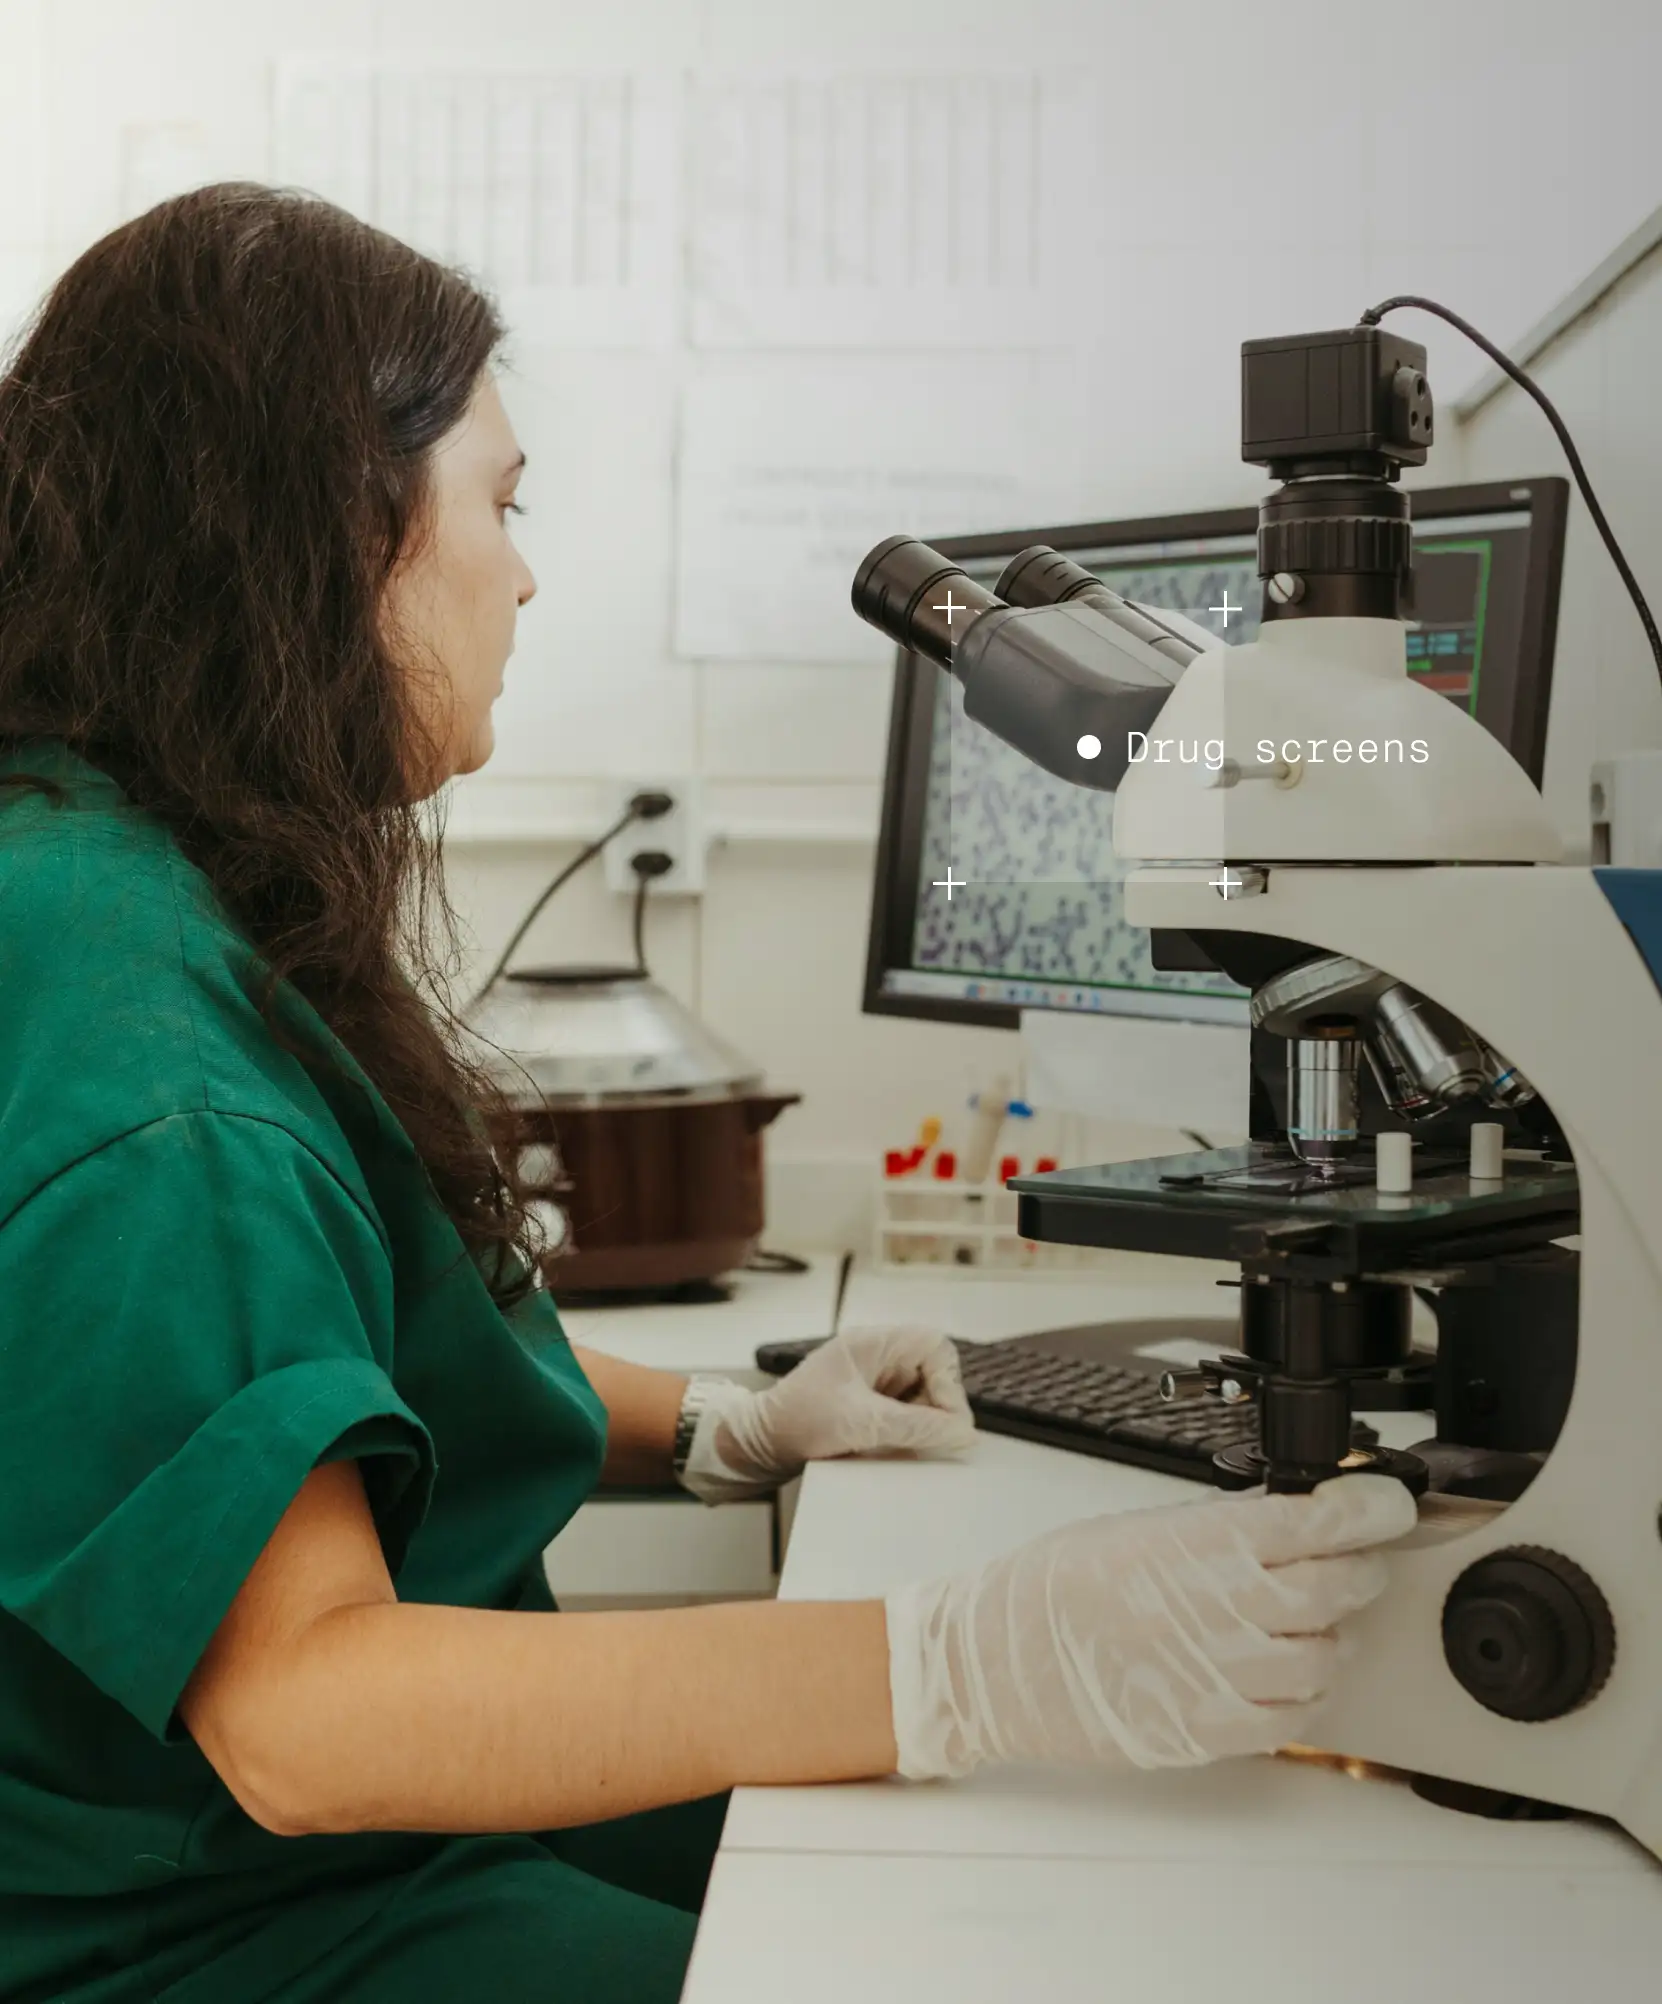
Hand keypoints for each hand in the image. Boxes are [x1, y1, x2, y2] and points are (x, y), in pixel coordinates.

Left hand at [677, 1326, 976, 1503]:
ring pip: (921, 1398)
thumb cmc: (796, 1422)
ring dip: (921, 1424)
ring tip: (903, 1447)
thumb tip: (964, 1435)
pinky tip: (892, 1451)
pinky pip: (903, 1417)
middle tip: (931, 1439)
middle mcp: (875, 1358)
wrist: (753, 1446)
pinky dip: (906, 1435)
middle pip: (932, 1374)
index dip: (948, 1383)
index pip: (934, 1347)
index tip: (947, 1422)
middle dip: (937, 1407)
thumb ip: (917, 1427)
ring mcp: (871, 1383)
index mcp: (872, 1344)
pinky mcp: (866, 1408)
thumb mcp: (862, 1424)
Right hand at [883, 1475, 1417, 1777]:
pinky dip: (1303, 1692)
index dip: (1373, 1512)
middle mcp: (1224, 1609)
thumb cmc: (1061, 1583)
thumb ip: (1226, 1529)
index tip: (1391, 1506)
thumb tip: (1296, 1519)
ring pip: (1327, 1656)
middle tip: (1353, 1558)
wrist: (1004, 1657)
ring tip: (1304, 1618)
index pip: (1322, 1521)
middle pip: (1339, 1588)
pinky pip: (1294, 1718)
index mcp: (1205, 1544)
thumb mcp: (1147, 1527)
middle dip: (1360, 1567)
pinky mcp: (1213, 1731)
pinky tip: (1280, 1672)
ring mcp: (1223, 1676)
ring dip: (1330, 1633)